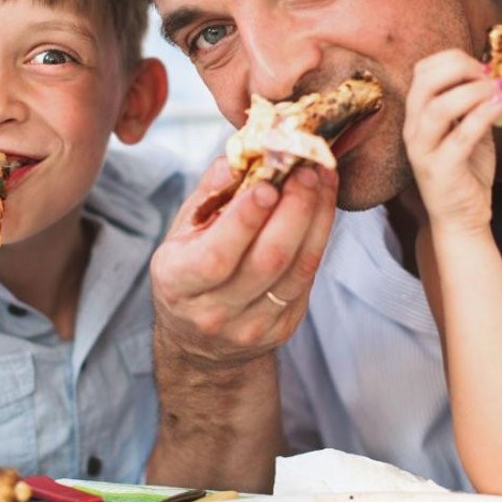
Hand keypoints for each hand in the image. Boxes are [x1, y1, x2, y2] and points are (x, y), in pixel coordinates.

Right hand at [150, 155, 338, 366]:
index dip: (244, 220)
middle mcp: (214, 311)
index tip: (268, 184)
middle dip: (293, 210)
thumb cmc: (189, 272)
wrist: (199, 343)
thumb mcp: (182, 232)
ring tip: (323, 179)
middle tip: (306, 171)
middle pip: (266, 261)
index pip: (214, 257)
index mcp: (177, 283)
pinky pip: (308, 277)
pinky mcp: (283, 327)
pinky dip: (320, 235)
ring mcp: (252, 326)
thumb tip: (240, 158)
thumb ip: (209, 193)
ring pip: (296, 269)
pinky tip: (323, 205)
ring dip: (316, 218)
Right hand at [403, 49, 501, 234]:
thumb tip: (495, 75)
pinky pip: (460, 136)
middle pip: (425, 81)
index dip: (452, 59)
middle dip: (460, 68)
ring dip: (472, 91)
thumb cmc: (465, 173)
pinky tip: (501, 105)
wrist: (462, 219)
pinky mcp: (441, 170)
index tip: (482, 66)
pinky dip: (482, 115)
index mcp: (417, 116)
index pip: (422, 70)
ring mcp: (423, 150)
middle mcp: (413, 130)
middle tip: (489, 74)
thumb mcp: (468, 130)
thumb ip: (473, 105)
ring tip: (498, 89)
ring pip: (437, 107)